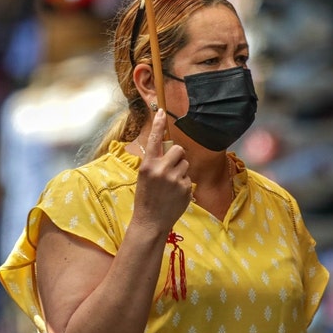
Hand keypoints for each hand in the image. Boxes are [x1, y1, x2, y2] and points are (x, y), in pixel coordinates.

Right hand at [132, 110, 191, 232]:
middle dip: (177, 156)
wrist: (150, 221)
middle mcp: (161, 170)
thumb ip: (155, 162)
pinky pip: (188, 178)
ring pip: (185, 164)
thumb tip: (168, 149)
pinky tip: (175, 195)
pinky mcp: (186, 188)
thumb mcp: (144, 177)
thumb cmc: (146, 198)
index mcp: (148, 165)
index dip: (158, 124)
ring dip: (181, 171)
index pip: (154, 140)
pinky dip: (184, 184)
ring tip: (170, 185)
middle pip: (178, 149)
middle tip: (171, 168)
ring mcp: (175, 179)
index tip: (161, 111)